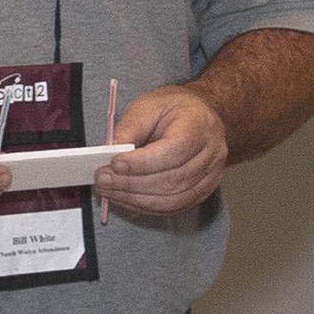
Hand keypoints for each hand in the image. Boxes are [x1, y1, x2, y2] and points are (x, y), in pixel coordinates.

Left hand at [95, 84, 227, 214]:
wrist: (197, 116)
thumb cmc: (174, 109)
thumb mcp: (147, 106)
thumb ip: (129, 128)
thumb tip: (109, 151)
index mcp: (200, 125)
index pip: (175, 151)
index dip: (143, 162)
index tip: (114, 163)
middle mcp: (211, 153)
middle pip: (172, 179)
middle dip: (131, 183)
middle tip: (103, 179)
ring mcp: (210, 175)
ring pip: (172, 199)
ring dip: (135, 198)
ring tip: (109, 190)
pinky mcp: (202, 191)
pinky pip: (173, 207)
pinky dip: (145, 206)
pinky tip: (125, 198)